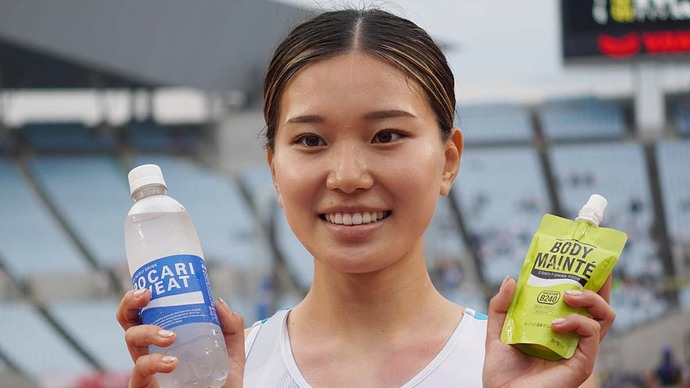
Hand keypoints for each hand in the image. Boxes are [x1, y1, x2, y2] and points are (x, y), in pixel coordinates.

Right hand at [115, 289, 245, 387]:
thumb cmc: (220, 383)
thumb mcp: (232, 352)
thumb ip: (231, 327)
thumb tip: (218, 302)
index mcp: (167, 336)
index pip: (147, 311)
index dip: (141, 296)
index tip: (151, 286)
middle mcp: (152, 350)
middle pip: (128, 320)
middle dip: (130, 303)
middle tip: (146, 296)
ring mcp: (147, 368)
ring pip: (131, 339)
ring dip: (148, 331)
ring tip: (171, 336)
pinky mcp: (144, 386)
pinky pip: (139, 371)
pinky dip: (154, 362)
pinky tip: (171, 361)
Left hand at [483, 276, 614, 387]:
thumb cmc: (503, 372)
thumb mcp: (497, 331)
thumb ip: (501, 306)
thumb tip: (511, 278)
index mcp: (557, 327)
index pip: (577, 300)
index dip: (583, 278)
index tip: (579, 256)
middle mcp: (572, 336)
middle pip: (599, 304)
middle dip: (600, 280)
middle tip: (591, 263)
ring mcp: (579, 349)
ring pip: (604, 315)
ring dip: (590, 298)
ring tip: (567, 294)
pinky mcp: (582, 362)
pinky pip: (592, 334)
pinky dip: (578, 321)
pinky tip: (558, 322)